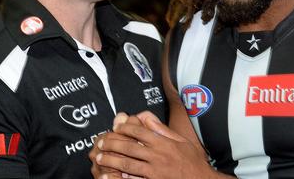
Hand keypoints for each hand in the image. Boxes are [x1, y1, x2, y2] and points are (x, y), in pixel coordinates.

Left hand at [94, 111, 214, 178]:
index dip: (125, 128)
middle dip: (112, 144)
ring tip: (99, 158)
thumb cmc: (193, 162)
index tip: (116, 126)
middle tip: (101, 142)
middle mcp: (158, 156)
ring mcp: (154, 171)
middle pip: (129, 147)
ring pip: (127, 164)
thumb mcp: (182, 141)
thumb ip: (164, 131)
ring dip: (111, 160)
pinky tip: (110, 176)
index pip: (140, 131)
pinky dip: (121, 178)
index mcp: (163, 143)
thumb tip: (149, 120)